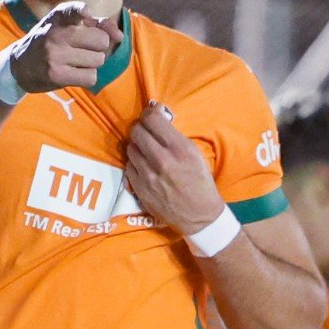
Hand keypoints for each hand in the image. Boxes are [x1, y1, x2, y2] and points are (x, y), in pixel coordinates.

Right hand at [9, 1, 122, 92]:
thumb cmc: (48, 42)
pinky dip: (86, 77)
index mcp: (57, 17)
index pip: (73, 10)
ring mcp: (55, 55)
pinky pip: (91, 77)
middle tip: (82, 50)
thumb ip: (96, 24)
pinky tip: (72, 73)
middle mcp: (55, 34)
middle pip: (101, 41)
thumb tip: (119, 37)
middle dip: (98, 47)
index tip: (87, 15)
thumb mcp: (64, 25)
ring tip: (74, 62)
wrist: (18, 66)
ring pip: (98, 60)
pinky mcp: (57, 75)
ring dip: (91, 63)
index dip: (82, 12)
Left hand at [124, 102, 224, 234]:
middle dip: (141, 128)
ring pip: (130, 148)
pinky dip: (135, 163)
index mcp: (179, 148)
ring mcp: (148, 175)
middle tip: (146, 131)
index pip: (152, 120)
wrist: (199, 215)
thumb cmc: (200, 182)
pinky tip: (144, 165)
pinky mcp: (139, 188)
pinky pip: (129, 166)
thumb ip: (175, 136)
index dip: (149, 114)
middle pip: (137, 132)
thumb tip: (157, 116)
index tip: (151, 115)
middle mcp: (161, 160)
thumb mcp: (195, 154)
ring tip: (146, 149)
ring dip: (137, 146)